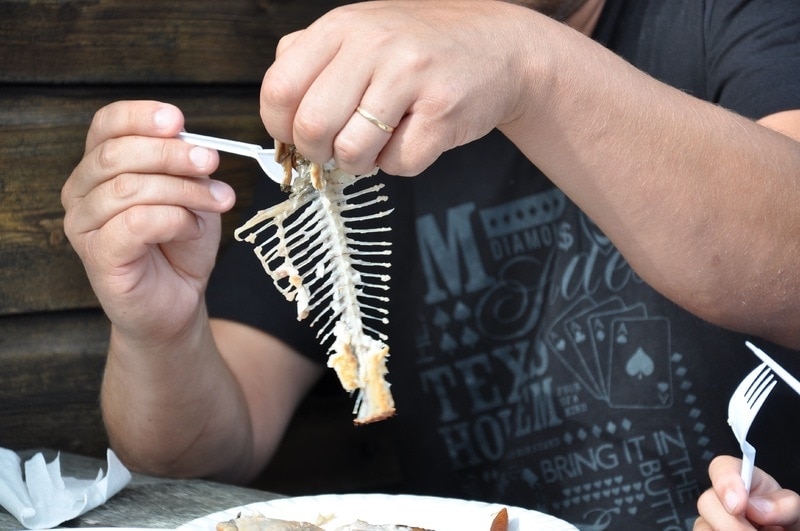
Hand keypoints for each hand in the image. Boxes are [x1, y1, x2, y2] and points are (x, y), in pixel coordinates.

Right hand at [61, 101, 234, 346]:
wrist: (178, 299)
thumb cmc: (180, 243)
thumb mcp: (190, 193)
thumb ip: (185, 166)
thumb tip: (194, 143)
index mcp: (100, 167)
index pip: (106, 125)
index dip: (140, 116)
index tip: (178, 120)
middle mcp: (82, 192)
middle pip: (117, 154)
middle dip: (171, 154)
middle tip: (211, 162)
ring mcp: (83, 225)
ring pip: (129, 187)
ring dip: (183, 190)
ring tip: (216, 202)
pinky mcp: (97, 255)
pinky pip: (135, 222)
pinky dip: (173, 219)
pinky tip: (191, 228)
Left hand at [260, 0, 550, 176]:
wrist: (500, 48)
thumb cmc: (421, 49)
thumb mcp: (361, 33)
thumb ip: (314, 60)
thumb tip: (279, 114)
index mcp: (342, 27)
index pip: (278, 88)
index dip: (280, 126)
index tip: (297, 135)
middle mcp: (373, 45)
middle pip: (311, 128)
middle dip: (319, 153)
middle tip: (338, 147)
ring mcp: (410, 77)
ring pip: (353, 153)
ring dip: (361, 163)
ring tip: (378, 142)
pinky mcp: (442, 111)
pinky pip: (399, 164)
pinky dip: (400, 163)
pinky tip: (413, 137)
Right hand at [695, 455, 799, 529]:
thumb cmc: (786, 524)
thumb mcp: (794, 512)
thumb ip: (783, 505)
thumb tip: (758, 508)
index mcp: (744, 483)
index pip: (722, 468)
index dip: (725, 482)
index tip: (738, 504)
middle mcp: (722, 500)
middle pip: (707, 502)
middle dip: (730, 523)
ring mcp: (712, 520)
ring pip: (702, 525)